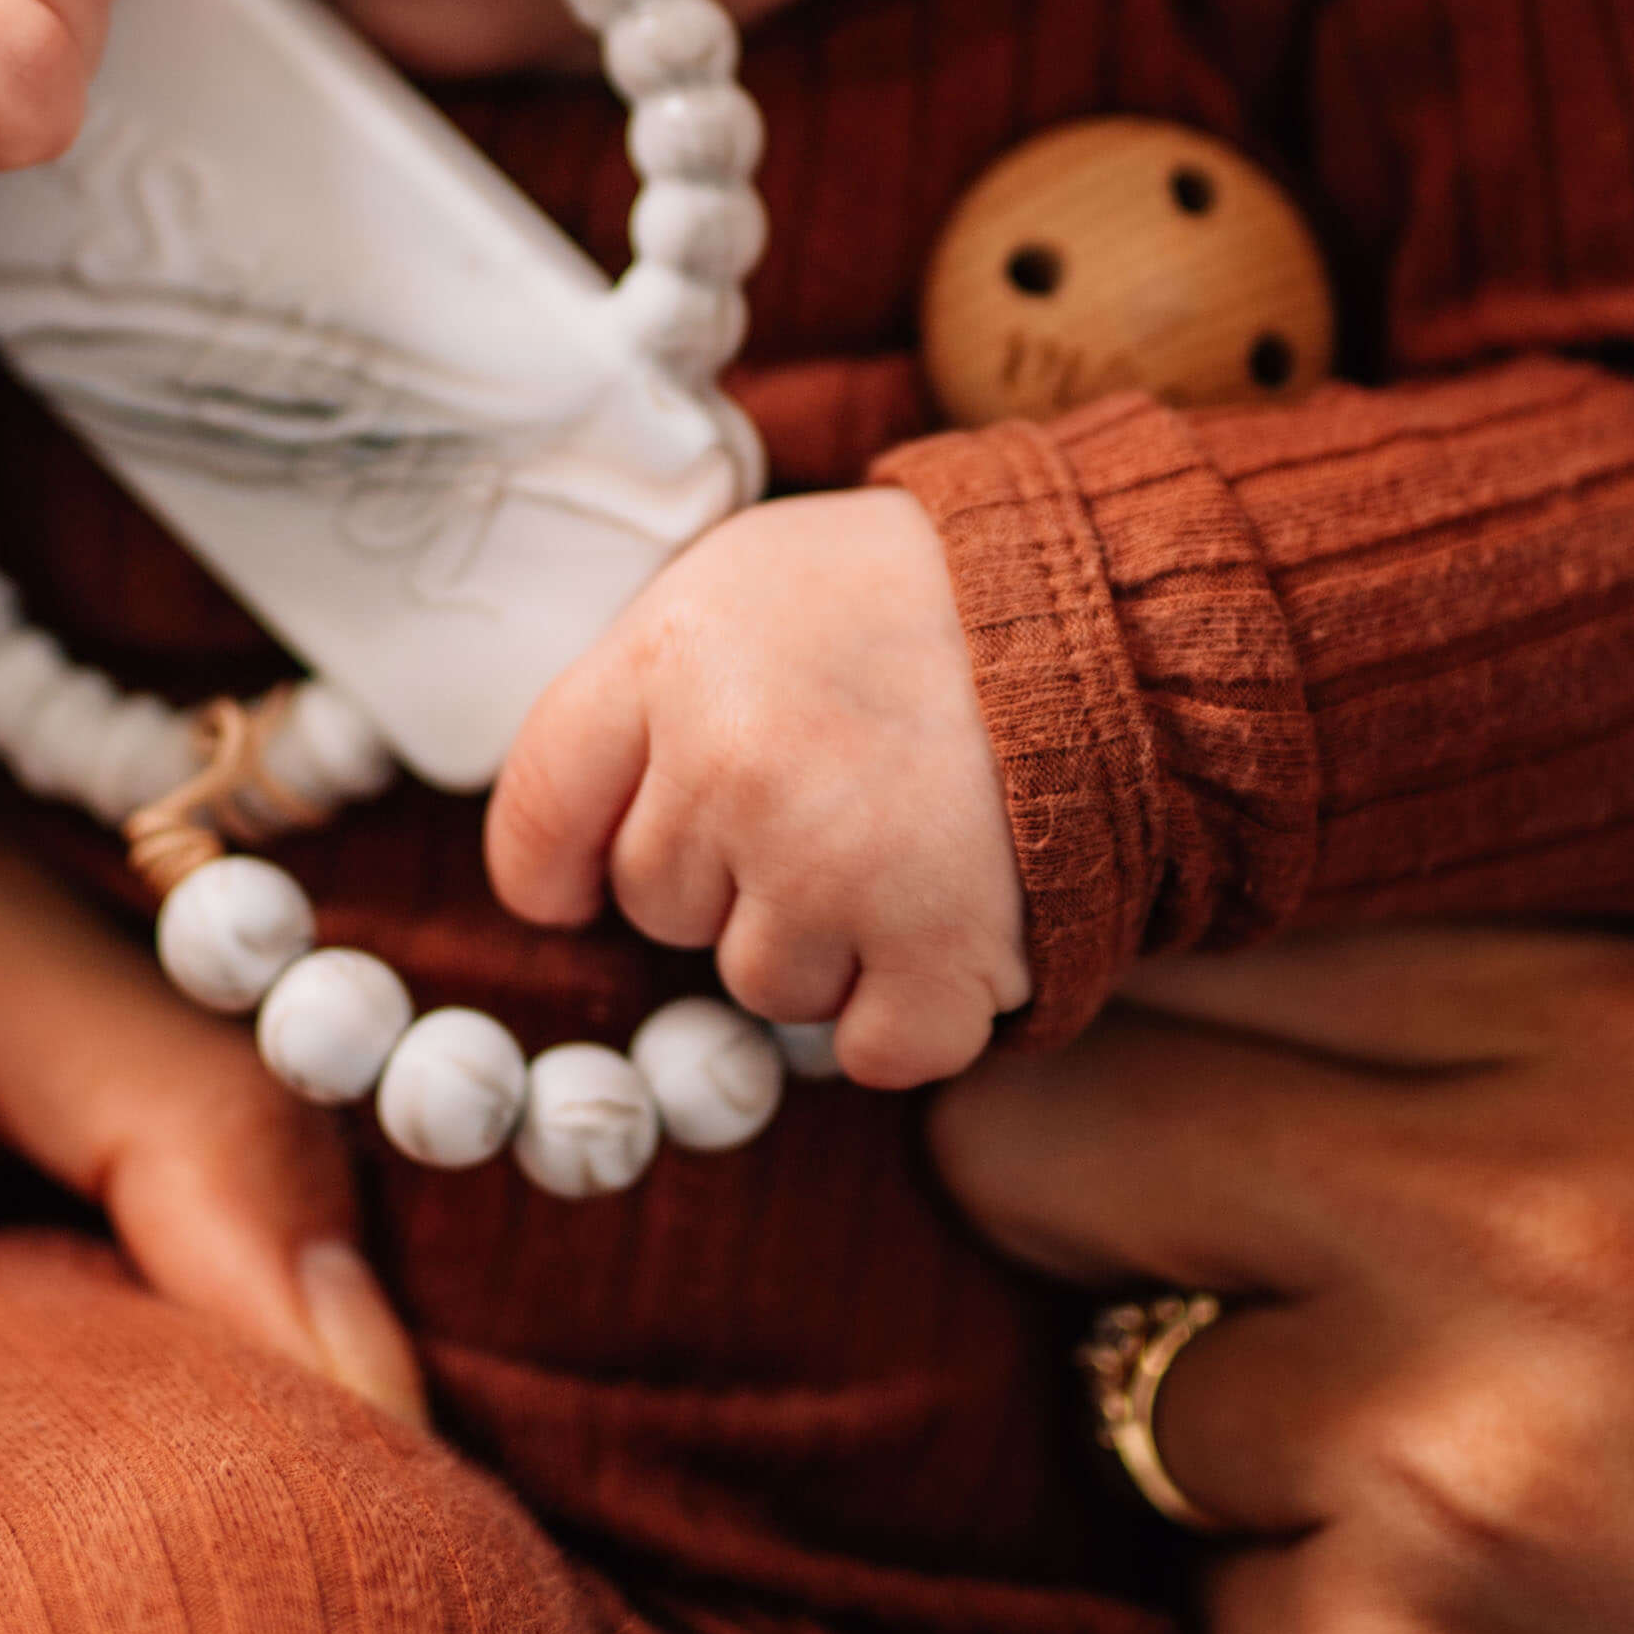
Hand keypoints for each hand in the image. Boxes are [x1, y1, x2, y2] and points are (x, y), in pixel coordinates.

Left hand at [484, 487, 1028, 1087]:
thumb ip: (632, 699)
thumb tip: (556, 858)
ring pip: (760, 984)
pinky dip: (911, 1012)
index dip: (562, 862)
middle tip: (828, 784)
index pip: (537, 817)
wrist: (1096, 605)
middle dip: (728, 869)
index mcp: (670, 661)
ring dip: (823, 940)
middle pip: (657, 906)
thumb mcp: (732, 581)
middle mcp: (737, 768)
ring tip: (898, 830)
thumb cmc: (898, 596)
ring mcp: (838, 867)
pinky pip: (874, 1052)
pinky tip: (943, 922)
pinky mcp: (942, 948)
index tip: (587, 874)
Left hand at [931, 932, 1633, 1633]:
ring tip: (1478, 1523)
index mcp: (1615, 1020)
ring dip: (1243, 1480)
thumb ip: (1445, 1041)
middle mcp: (1522, 1201)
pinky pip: (1214, 1619)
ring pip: (1129, 1401)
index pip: (1182, 944)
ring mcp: (1444, 1448)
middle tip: (1175, 1283)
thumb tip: (1097, 988)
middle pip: (1060, 1132)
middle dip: (1059, 1209)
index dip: (1086, 1027)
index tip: (1071, 1076)